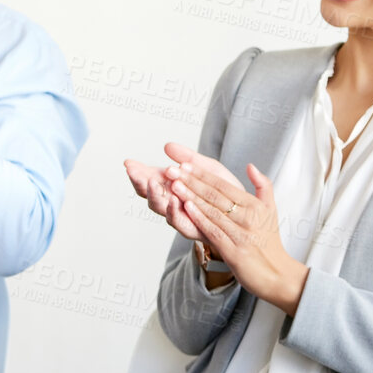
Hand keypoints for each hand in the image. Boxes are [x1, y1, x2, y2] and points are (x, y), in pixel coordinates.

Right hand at [124, 143, 246, 245]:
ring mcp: (179, 214)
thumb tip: (167, 146)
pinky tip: (172, 200)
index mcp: (171, 185)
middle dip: (139, 182)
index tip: (128, 163)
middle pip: (147, 193)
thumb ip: (187, 157)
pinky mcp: (191, 227)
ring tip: (152, 183)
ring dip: (154, 195)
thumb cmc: (223, 189)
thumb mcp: (206, 167)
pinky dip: (173, 212)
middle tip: (134, 172)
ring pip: (159, 208)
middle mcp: (170, 201)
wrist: (244, 212)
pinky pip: (178, 222)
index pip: (148, 178)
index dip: (137, 171)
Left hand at [166, 157, 309, 313]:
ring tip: (174, 184)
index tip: (185, 164)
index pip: (224, 186)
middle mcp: (248, 218)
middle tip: (172, 170)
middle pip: (215, 196)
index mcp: (254, 206)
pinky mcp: (233, 251)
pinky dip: (199, 218)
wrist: (277, 273)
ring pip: (211, 211)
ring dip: (190, 197)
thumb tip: (250, 166)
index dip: (203, 174)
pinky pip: (213, 231)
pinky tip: (185, 207)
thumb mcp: (270, 210)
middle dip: (191, 181)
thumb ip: (263, 186)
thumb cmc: (269, 240)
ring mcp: (240, 234)